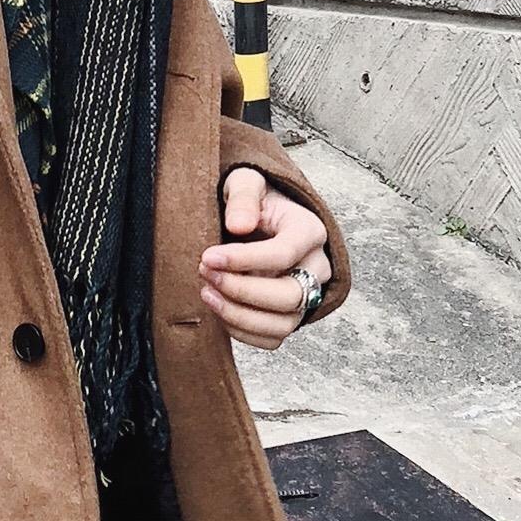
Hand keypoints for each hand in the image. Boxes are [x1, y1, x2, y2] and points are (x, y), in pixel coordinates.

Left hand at [200, 167, 333, 350]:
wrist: (258, 218)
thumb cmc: (252, 200)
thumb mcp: (245, 182)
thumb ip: (243, 197)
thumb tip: (239, 225)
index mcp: (309, 231)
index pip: (283, 254)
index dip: (243, 260)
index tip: (206, 257)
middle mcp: (316, 267)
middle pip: (289, 296)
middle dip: (241, 291)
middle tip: (205, 274)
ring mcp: (306, 295)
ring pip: (283, 324)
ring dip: (239, 316)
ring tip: (206, 294)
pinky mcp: (290, 315)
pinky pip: (272, 338)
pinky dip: (242, 332)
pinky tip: (217, 309)